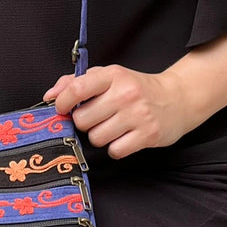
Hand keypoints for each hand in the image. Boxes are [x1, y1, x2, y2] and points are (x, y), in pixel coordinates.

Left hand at [44, 64, 197, 159]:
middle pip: (83, 119)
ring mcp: (138, 115)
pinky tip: (124, 137)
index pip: (77, 89)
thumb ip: (75, 82)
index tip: (62, 109)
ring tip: (112, 127)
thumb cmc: (136, 88)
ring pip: (97, 138)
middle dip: (85, 122)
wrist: (177, 99)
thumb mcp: (108, 77)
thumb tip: (50, 96)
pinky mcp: (148, 135)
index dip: (62, 103)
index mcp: (113, 75)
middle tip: (96, 118)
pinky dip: (116, 148)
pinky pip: (115, 151)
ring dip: (100, 136)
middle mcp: (125, 94)